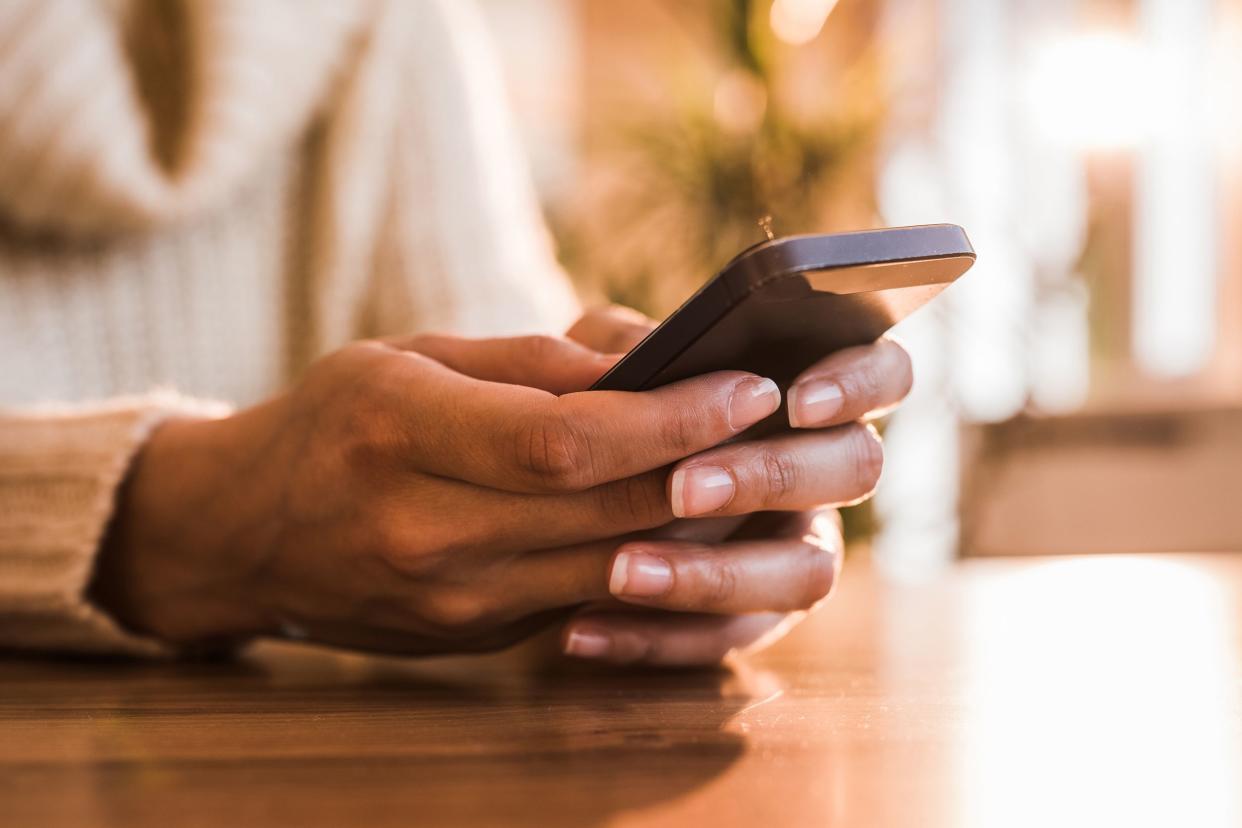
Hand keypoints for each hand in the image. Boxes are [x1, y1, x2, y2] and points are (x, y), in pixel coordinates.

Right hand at [92, 327, 888, 655]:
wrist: (245, 534)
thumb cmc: (330, 421)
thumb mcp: (407, 355)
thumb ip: (527, 362)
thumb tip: (643, 362)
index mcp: (399, 434)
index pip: (566, 442)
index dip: (672, 417)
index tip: (747, 386)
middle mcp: (425, 531)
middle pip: (607, 512)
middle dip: (710, 467)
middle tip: (784, 424)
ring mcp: (452, 602)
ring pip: (612, 566)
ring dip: (702, 523)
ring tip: (763, 470)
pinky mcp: (476, 635)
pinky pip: (586, 596)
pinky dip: (653, 560)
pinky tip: (699, 520)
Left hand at [556, 307, 911, 665]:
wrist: (551, 494)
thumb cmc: (594, 406)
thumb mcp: (595, 362)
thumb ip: (621, 348)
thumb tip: (639, 366)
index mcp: (809, 392)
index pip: (883, 372)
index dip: (858, 383)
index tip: (795, 401)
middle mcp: (823, 471)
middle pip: (855, 468)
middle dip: (770, 475)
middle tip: (683, 486)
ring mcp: (799, 549)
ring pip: (809, 574)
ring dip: (716, 573)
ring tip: (622, 569)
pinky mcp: (754, 618)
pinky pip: (729, 640)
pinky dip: (656, 639)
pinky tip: (582, 631)